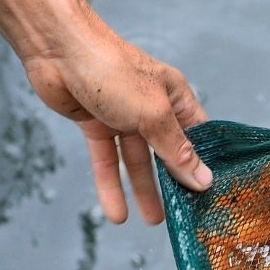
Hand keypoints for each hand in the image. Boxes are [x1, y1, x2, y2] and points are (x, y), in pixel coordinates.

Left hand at [21, 13, 212, 225]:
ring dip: (144, 190)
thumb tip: (203, 180)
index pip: (198, 137)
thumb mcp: (153, 114)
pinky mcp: (95, 124)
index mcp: (175, 97)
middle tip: (184, 214)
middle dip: (173, 183)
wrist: (57, 49)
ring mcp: (123, 116)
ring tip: (153, 220)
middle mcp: (152, 107)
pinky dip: (110, 185)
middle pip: (167, 152)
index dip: (204, 164)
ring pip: (137, 160)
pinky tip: (115, 212)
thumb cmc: (112, 69)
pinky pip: (107, 160)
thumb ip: (176, 150)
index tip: (212, 195)